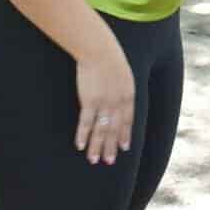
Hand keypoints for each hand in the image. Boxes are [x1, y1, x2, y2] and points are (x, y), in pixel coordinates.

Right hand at [74, 44, 134, 164]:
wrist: (99, 48)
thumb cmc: (108, 56)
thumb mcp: (122, 71)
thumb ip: (121, 85)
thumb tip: (117, 92)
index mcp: (128, 94)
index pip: (128, 120)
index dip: (125, 135)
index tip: (124, 148)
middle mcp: (119, 102)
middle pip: (115, 129)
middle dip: (111, 147)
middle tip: (109, 161)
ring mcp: (105, 103)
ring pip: (101, 130)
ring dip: (97, 147)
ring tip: (94, 160)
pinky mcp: (89, 101)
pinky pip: (87, 123)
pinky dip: (83, 135)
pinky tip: (80, 146)